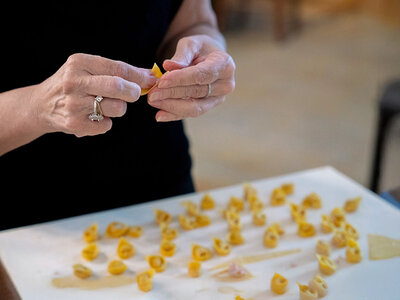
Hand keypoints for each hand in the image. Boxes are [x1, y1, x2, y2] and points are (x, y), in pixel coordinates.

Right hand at [31, 53, 155, 136]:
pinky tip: (94, 117)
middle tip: (134, 94)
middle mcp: (74, 82)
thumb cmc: (74, 84)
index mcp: (79, 63)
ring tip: (106, 105)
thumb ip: (117, 71)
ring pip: (117, 108)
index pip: (118, 68)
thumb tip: (150, 75)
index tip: (152, 80)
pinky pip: (107, 125)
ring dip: (119, 108)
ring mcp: (74, 104)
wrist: (42, 105)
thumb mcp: (88, 69)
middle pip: (118, 87)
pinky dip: (106, 122)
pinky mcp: (75, 124)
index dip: (139, 76)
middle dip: (134, 92)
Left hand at [147, 35, 234, 121]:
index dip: (180, 79)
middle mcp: (226, 84)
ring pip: (194, 107)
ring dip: (171, 106)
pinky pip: (191, 113)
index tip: (162, 81)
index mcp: (225, 64)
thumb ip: (181, 55)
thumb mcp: (191, 44)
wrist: (209, 58)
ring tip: (153, 101)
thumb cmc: (200, 48)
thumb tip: (168, 66)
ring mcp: (219, 98)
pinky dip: (174, 115)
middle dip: (172, 93)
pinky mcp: (209, 106)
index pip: (201, 75)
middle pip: (196, 92)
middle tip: (152, 93)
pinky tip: (160, 115)